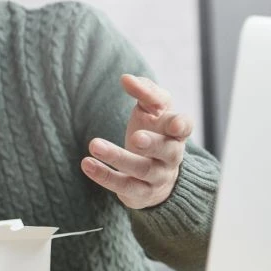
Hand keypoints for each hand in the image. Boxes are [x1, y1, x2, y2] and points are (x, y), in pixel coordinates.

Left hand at [82, 74, 192, 209]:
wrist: (156, 178)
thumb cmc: (153, 133)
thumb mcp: (152, 110)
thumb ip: (144, 91)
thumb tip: (126, 78)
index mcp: (176, 133)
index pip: (184, 127)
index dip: (181, 126)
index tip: (173, 124)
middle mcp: (171, 156)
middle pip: (168, 151)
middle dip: (152, 144)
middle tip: (135, 138)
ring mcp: (158, 176)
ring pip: (142, 170)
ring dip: (118, 157)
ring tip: (94, 144)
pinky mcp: (140, 192)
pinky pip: (124, 186)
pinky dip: (105, 175)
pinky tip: (86, 163)